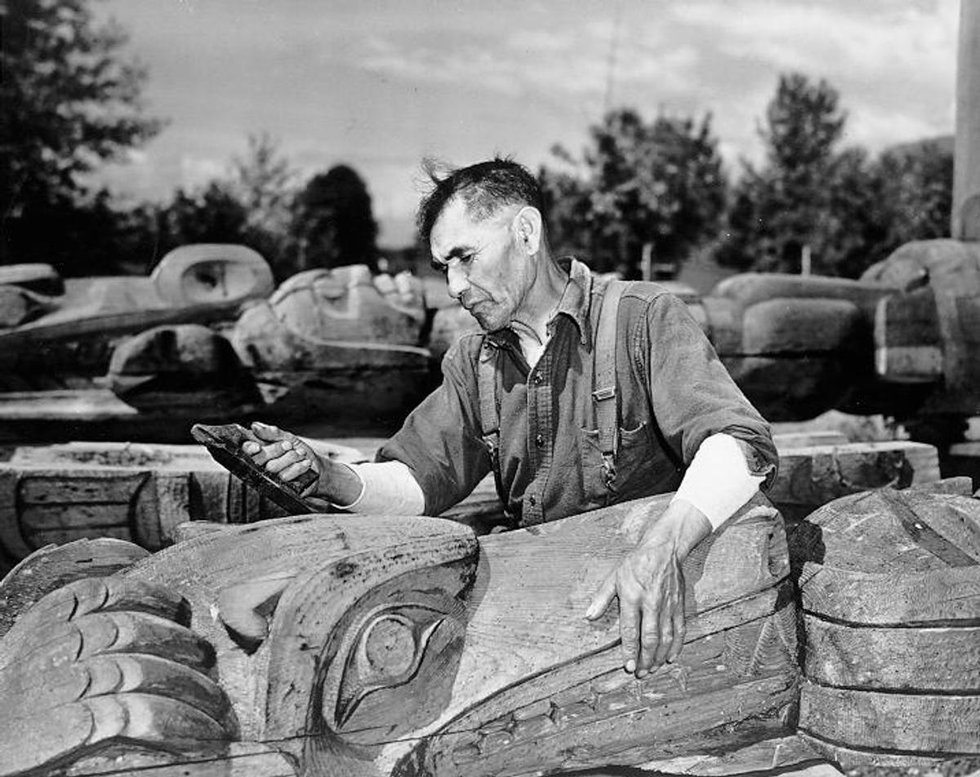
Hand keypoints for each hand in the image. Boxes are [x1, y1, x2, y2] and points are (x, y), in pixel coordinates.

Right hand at [242, 421, 321, 493]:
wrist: (318, 468)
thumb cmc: (299, 451)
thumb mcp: (288, 437)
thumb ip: (273, 433)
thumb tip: (255, 426)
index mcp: (259, 451)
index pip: (245, 449)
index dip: (248, 448)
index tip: (257, 446)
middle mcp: (261, 466)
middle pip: (258, 459)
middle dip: (274, 450)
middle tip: (288, 445)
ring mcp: (270, 478)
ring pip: (271, 468)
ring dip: (289, 458)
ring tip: (301, 453)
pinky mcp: (280, 488)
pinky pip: (284, 478)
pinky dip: (297, 468)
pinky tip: (305, 463)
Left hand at [585, 501, 710, 676]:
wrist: (663, 549)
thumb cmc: (635, 563)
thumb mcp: (614, 576)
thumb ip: (601, 598)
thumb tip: (588, 616)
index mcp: (632, 597)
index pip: (630, 631)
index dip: (630, 651)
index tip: (628, 666)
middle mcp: (651, 604)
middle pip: (650, 638)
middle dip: (645, 659)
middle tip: (640, 674)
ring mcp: (667, 606)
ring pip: (665, 638)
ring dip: (659, 657)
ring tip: (652, 670)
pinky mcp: (678, 606)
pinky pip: (679, 630)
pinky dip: (676, 646)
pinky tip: (670, 657)